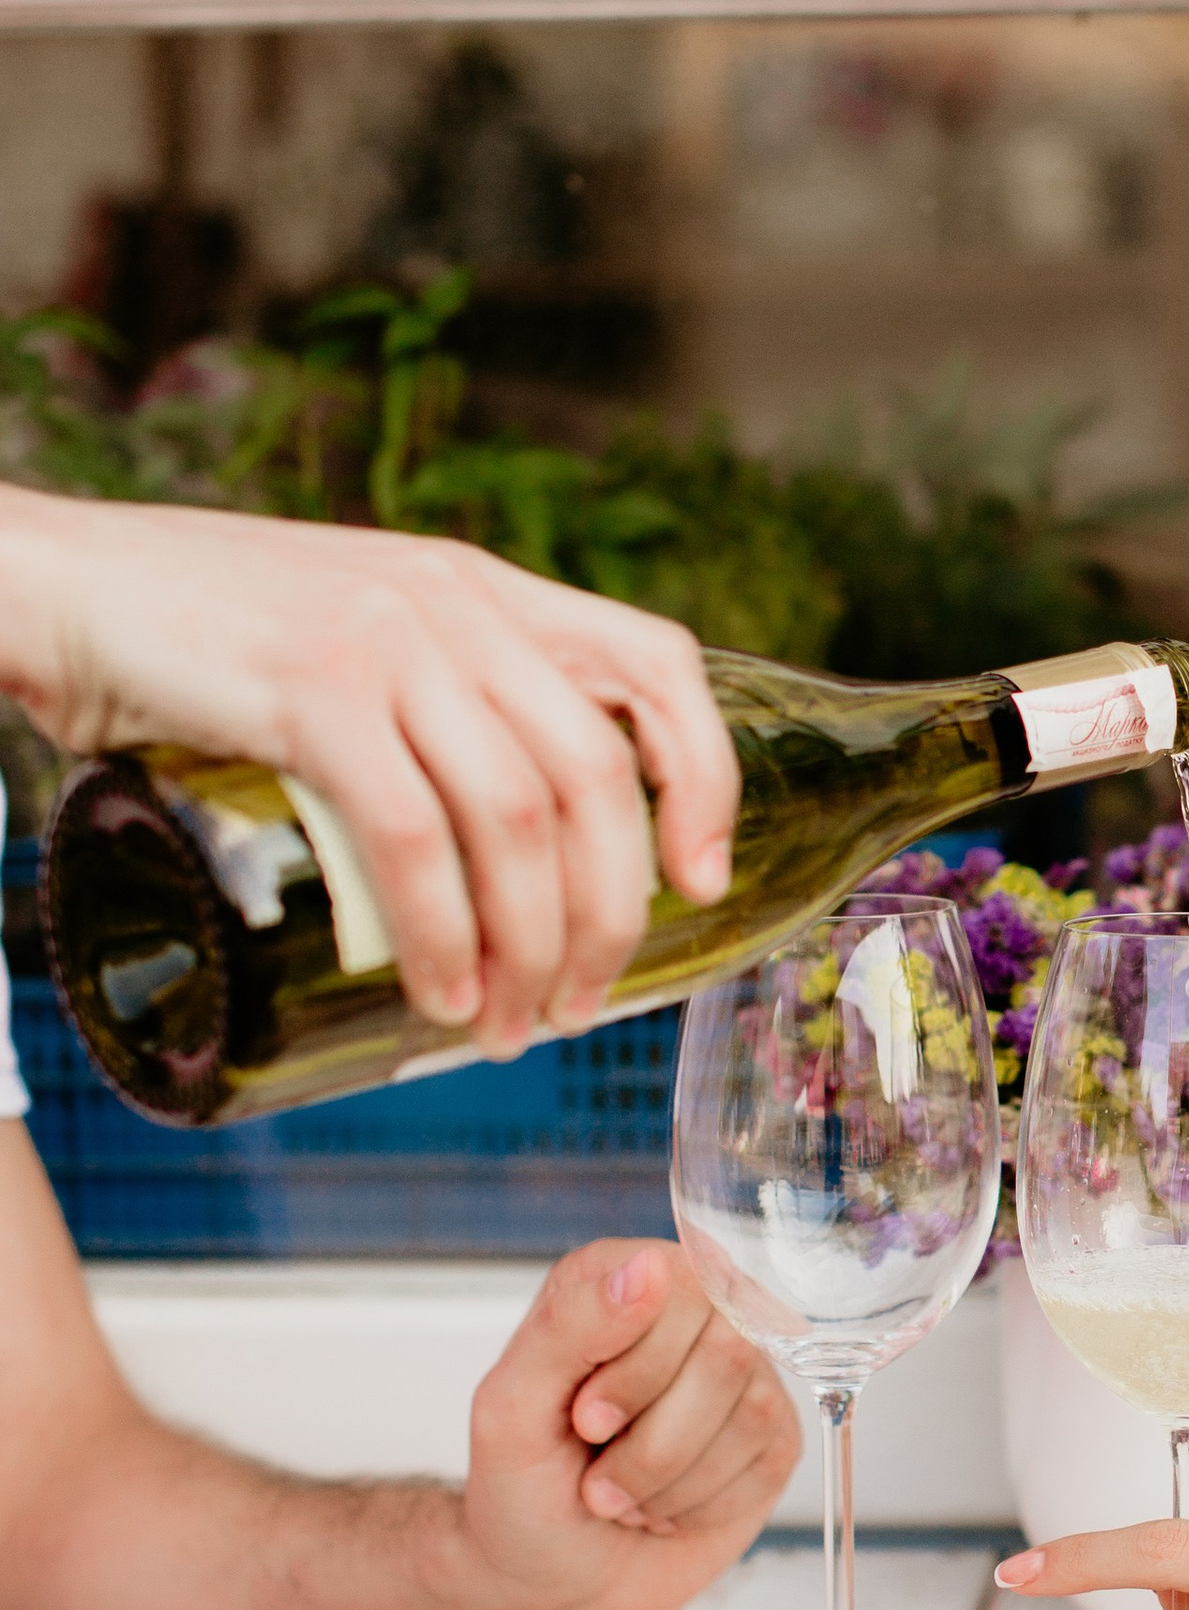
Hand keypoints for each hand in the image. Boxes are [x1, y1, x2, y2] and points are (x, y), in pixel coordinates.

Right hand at [0, 492, 738, 1053]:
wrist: (52, 584)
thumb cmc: (188, 637)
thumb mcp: (348, 638)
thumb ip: (427, 703)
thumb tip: (495, 851)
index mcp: (480, 588)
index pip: (653, 663)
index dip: (702, 777)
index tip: (702, 880)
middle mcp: (454, 603)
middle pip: (596, 776)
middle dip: (606, 916)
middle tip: (573, 1006)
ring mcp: (386, 640)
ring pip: (518, 820)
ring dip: (528, 948)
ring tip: (503, 1026)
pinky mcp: (311, 689)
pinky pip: (413, 836)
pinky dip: (439, 935)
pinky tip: (437, 995)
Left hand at [433, 1241, 801, 1609]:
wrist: (547, 1584)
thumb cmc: (519, 1493)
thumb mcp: (510, 1409)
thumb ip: (568, 1326)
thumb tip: (649, 1267)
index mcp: (619, 1280)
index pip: (682, 1291)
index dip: (637, 1372)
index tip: (585, 1422)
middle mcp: (691, 1317)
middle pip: (728, 1353)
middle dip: (652, 1441)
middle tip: (598, 1470)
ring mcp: (742, 1377)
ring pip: (752, 1413)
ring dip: (669, 1482)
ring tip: (623, 1492)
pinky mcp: (772, 1439)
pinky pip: (768, 1463)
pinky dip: (702, 1506)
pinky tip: (665, 1507)